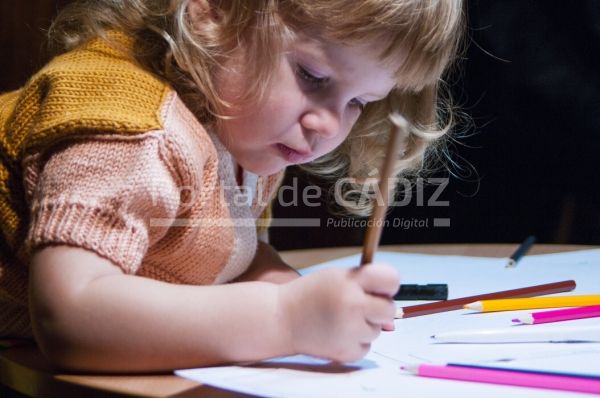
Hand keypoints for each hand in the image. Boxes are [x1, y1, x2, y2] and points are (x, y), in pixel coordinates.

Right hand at [278, 264, 399, 362]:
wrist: (281, 318)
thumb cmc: (312, 294)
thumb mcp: (337, 277)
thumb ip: (366, 286)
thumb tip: (394, 315)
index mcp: (350, 281)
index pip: (391, 278)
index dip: (389, 283)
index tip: (381, 287)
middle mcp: (352, 304)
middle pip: (389, 308)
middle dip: (379, 307)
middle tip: (358, 305)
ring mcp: (350, 330)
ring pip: (378, 330)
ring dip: (364, 325)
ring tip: (339, 318)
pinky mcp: (346, 352)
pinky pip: (366, 346)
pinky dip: (355, 341)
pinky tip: (336, 332)